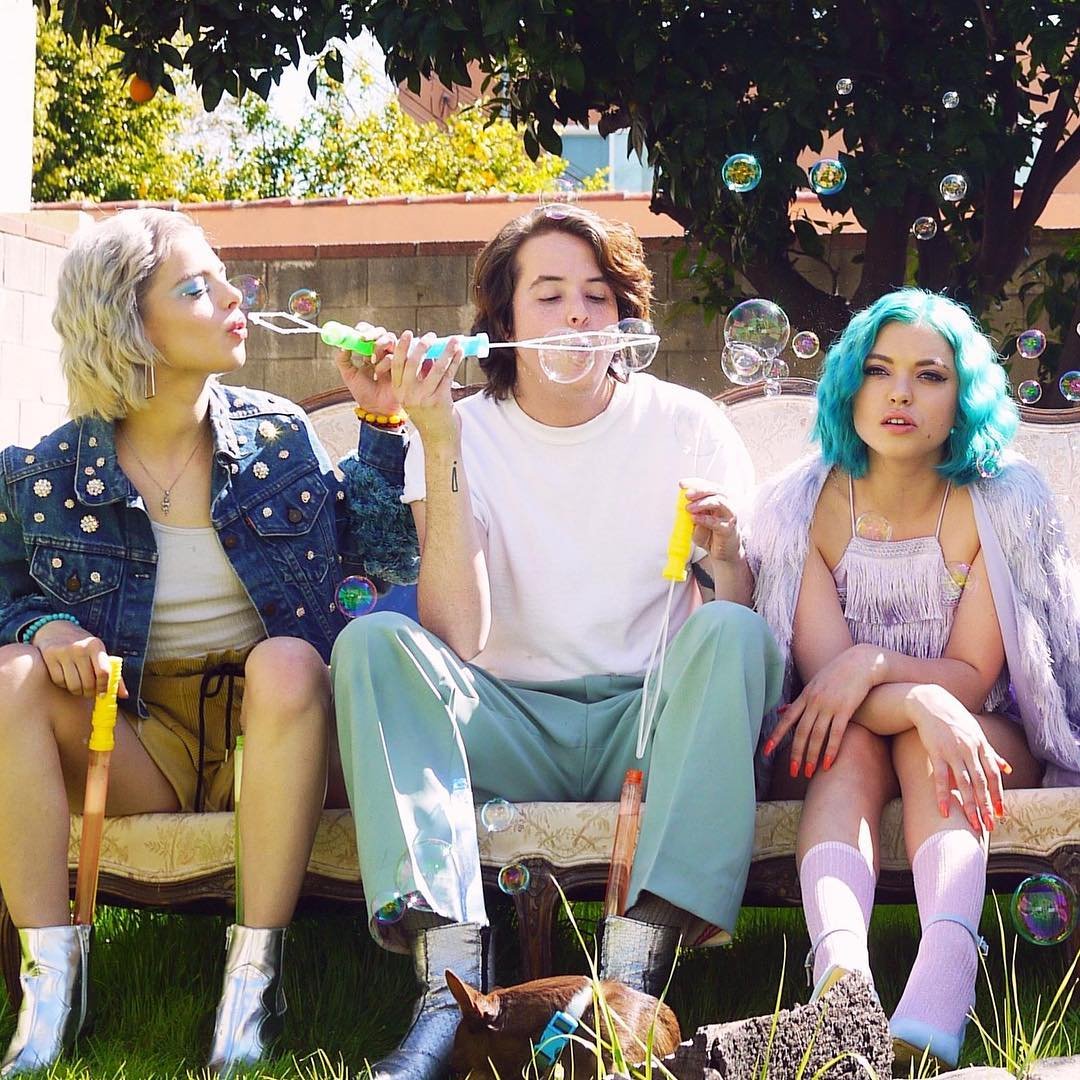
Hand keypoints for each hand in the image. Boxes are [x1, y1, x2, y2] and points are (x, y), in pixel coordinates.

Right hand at [32, 620, 128, 698]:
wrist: (55, 629)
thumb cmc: (82, 646)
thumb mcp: (99, 653)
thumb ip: (113, 673)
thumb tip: (125, 695)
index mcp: (96, 646)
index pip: (104, 672)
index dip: (104, 687)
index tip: (103, 693)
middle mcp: (79, 648)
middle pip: (88, 682)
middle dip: (91, 692)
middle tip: (90, 693)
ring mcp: (63, 652)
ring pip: (73, 685)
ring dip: (78, 691)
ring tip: (80, 688)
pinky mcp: (49, 657)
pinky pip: (59, 681)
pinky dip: (64, 685)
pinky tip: (67, 679)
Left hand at [333, 322, 404, 415]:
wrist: (376, 408)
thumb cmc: (365, 393)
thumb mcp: (348, 375)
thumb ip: (342, 359)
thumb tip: (342, 345)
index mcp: (369, 352)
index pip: (369, 333)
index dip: (364, 329)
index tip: (357, 331)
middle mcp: (382, 353)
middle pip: (382, 333)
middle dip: (373, 333)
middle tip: (364, 338)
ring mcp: (394, 358)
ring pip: (391, 340)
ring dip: (379, 348)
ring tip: (372, 362)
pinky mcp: (403, 365)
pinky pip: (396, 356)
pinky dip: (385, 363)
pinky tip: (380, 375)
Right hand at [390, 331, 464, 444]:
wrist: (439, 441)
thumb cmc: (430, 417)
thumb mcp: (417, 398)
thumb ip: (419, 378)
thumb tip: (428, 353)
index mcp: (399, 392)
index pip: (396, 365)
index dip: (402, 347)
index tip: (408, 334)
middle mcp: (408, 395)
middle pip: (413, 363)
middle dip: (423, 345)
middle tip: (431, 336)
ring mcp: (423, 398)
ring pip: (435, 367)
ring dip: (446, 351)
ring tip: (454, 340)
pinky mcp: (440, 400)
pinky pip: (448, 375)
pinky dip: (455, 361)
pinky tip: (459, 353)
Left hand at [681, 478, 740, 561]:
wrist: (723, 552)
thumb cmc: (711, 534)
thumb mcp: (696, 521)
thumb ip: (692, 512)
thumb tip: (684, 504)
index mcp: (717, 499)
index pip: (707, 486)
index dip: (695, 483)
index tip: (682, 484)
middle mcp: (725, 504)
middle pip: (715, 490)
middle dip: (700, 490)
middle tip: (687, 494)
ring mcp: (728, 516)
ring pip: (719, 502)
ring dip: (702, 503)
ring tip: (689, 508)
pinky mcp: (729, 529)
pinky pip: (717, 522)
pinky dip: (705, 519)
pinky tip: (695, 518)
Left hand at [764, 644, 882, 777]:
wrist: (860, 663)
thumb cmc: (837, 674)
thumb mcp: (814, 684)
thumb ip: (799, 700)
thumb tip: (780, 711)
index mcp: (805, 696)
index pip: (786, 720)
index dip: (776, 736)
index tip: (766, 751)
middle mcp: (814, 702)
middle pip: (800, 732)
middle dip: (795, 753)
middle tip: (792, 771)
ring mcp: (829, 705)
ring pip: (816, 735)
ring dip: (811, 756)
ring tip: (807, 772)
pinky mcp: (845, 709)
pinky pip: (836, 733)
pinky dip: (830, 750)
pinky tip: (828, 764)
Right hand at [905, 683, 1009, 832]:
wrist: (931, 703)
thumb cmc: (955, 720)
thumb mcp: (977, 734)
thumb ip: (992, 753)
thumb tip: (1008, 769)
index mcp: (982, 746)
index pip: (994, 775)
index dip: (998, 795)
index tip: (1001, 814)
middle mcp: (971, 750)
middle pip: (981, 783)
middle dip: (986, 806)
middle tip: (989, 826)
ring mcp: (953, 751)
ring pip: (964, 783)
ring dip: (970, 805)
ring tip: (973, 824)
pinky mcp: (936, 752)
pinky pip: (941, 777)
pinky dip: (943, 794)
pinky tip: (945, 810)